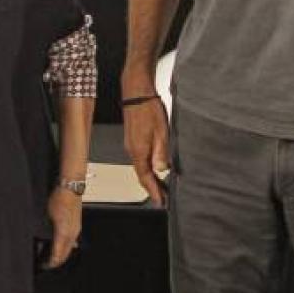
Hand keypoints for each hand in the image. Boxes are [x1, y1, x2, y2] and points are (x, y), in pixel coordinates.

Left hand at [44, 188, 82, 268]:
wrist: (70, 189)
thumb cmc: (59, 199)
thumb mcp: (47, 217)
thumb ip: (46, 232)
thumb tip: (41, 241)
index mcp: (64, 234)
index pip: (58, 255)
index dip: (51, 263)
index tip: (44, 266)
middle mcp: (72, 235)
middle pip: (65, 254)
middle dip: (56, 261)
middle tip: (47, 264)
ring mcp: (76, 230)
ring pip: (69, 248)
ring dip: (62, 254)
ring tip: (52, 255)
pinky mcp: (77, 226)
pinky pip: (73, 241)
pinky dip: (66, 247)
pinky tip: (62, 245)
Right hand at [121, 84, 168, 207]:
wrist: (136, 91)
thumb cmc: (148, 108)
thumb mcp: (161, 131)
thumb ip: (161, 152)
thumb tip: (162, 169)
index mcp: (139, 150)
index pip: (145, 177)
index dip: (153, 191)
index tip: (160, 201)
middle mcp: (132, 150)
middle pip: (142, 174)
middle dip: (152, 187)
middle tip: (162, 197)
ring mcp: (131, 144)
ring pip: (140, 166)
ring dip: (150, 177)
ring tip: (161, 185)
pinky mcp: (132, 138)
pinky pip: (139, 158)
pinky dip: (147, 166)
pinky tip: (155, 166)